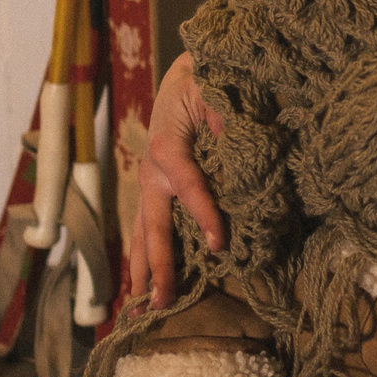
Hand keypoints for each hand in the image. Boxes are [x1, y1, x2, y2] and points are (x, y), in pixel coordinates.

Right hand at [124, 53, 227, 308]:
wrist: (185, 73)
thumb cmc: (203, 81)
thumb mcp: (213, 89)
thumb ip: (224, 117)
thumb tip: (236, 145)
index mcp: (168, 148)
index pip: (190, 189)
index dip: (204, 216)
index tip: (219, 245)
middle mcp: (153, 172)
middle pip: (155, 225)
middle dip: (158, 264)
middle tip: (161, 301)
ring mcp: (150, 183)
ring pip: (144, 231)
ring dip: (142, 267)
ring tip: (140, 303)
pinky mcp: (155, 188)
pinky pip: (147, 224)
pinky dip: (143, 253)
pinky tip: (143, 281)